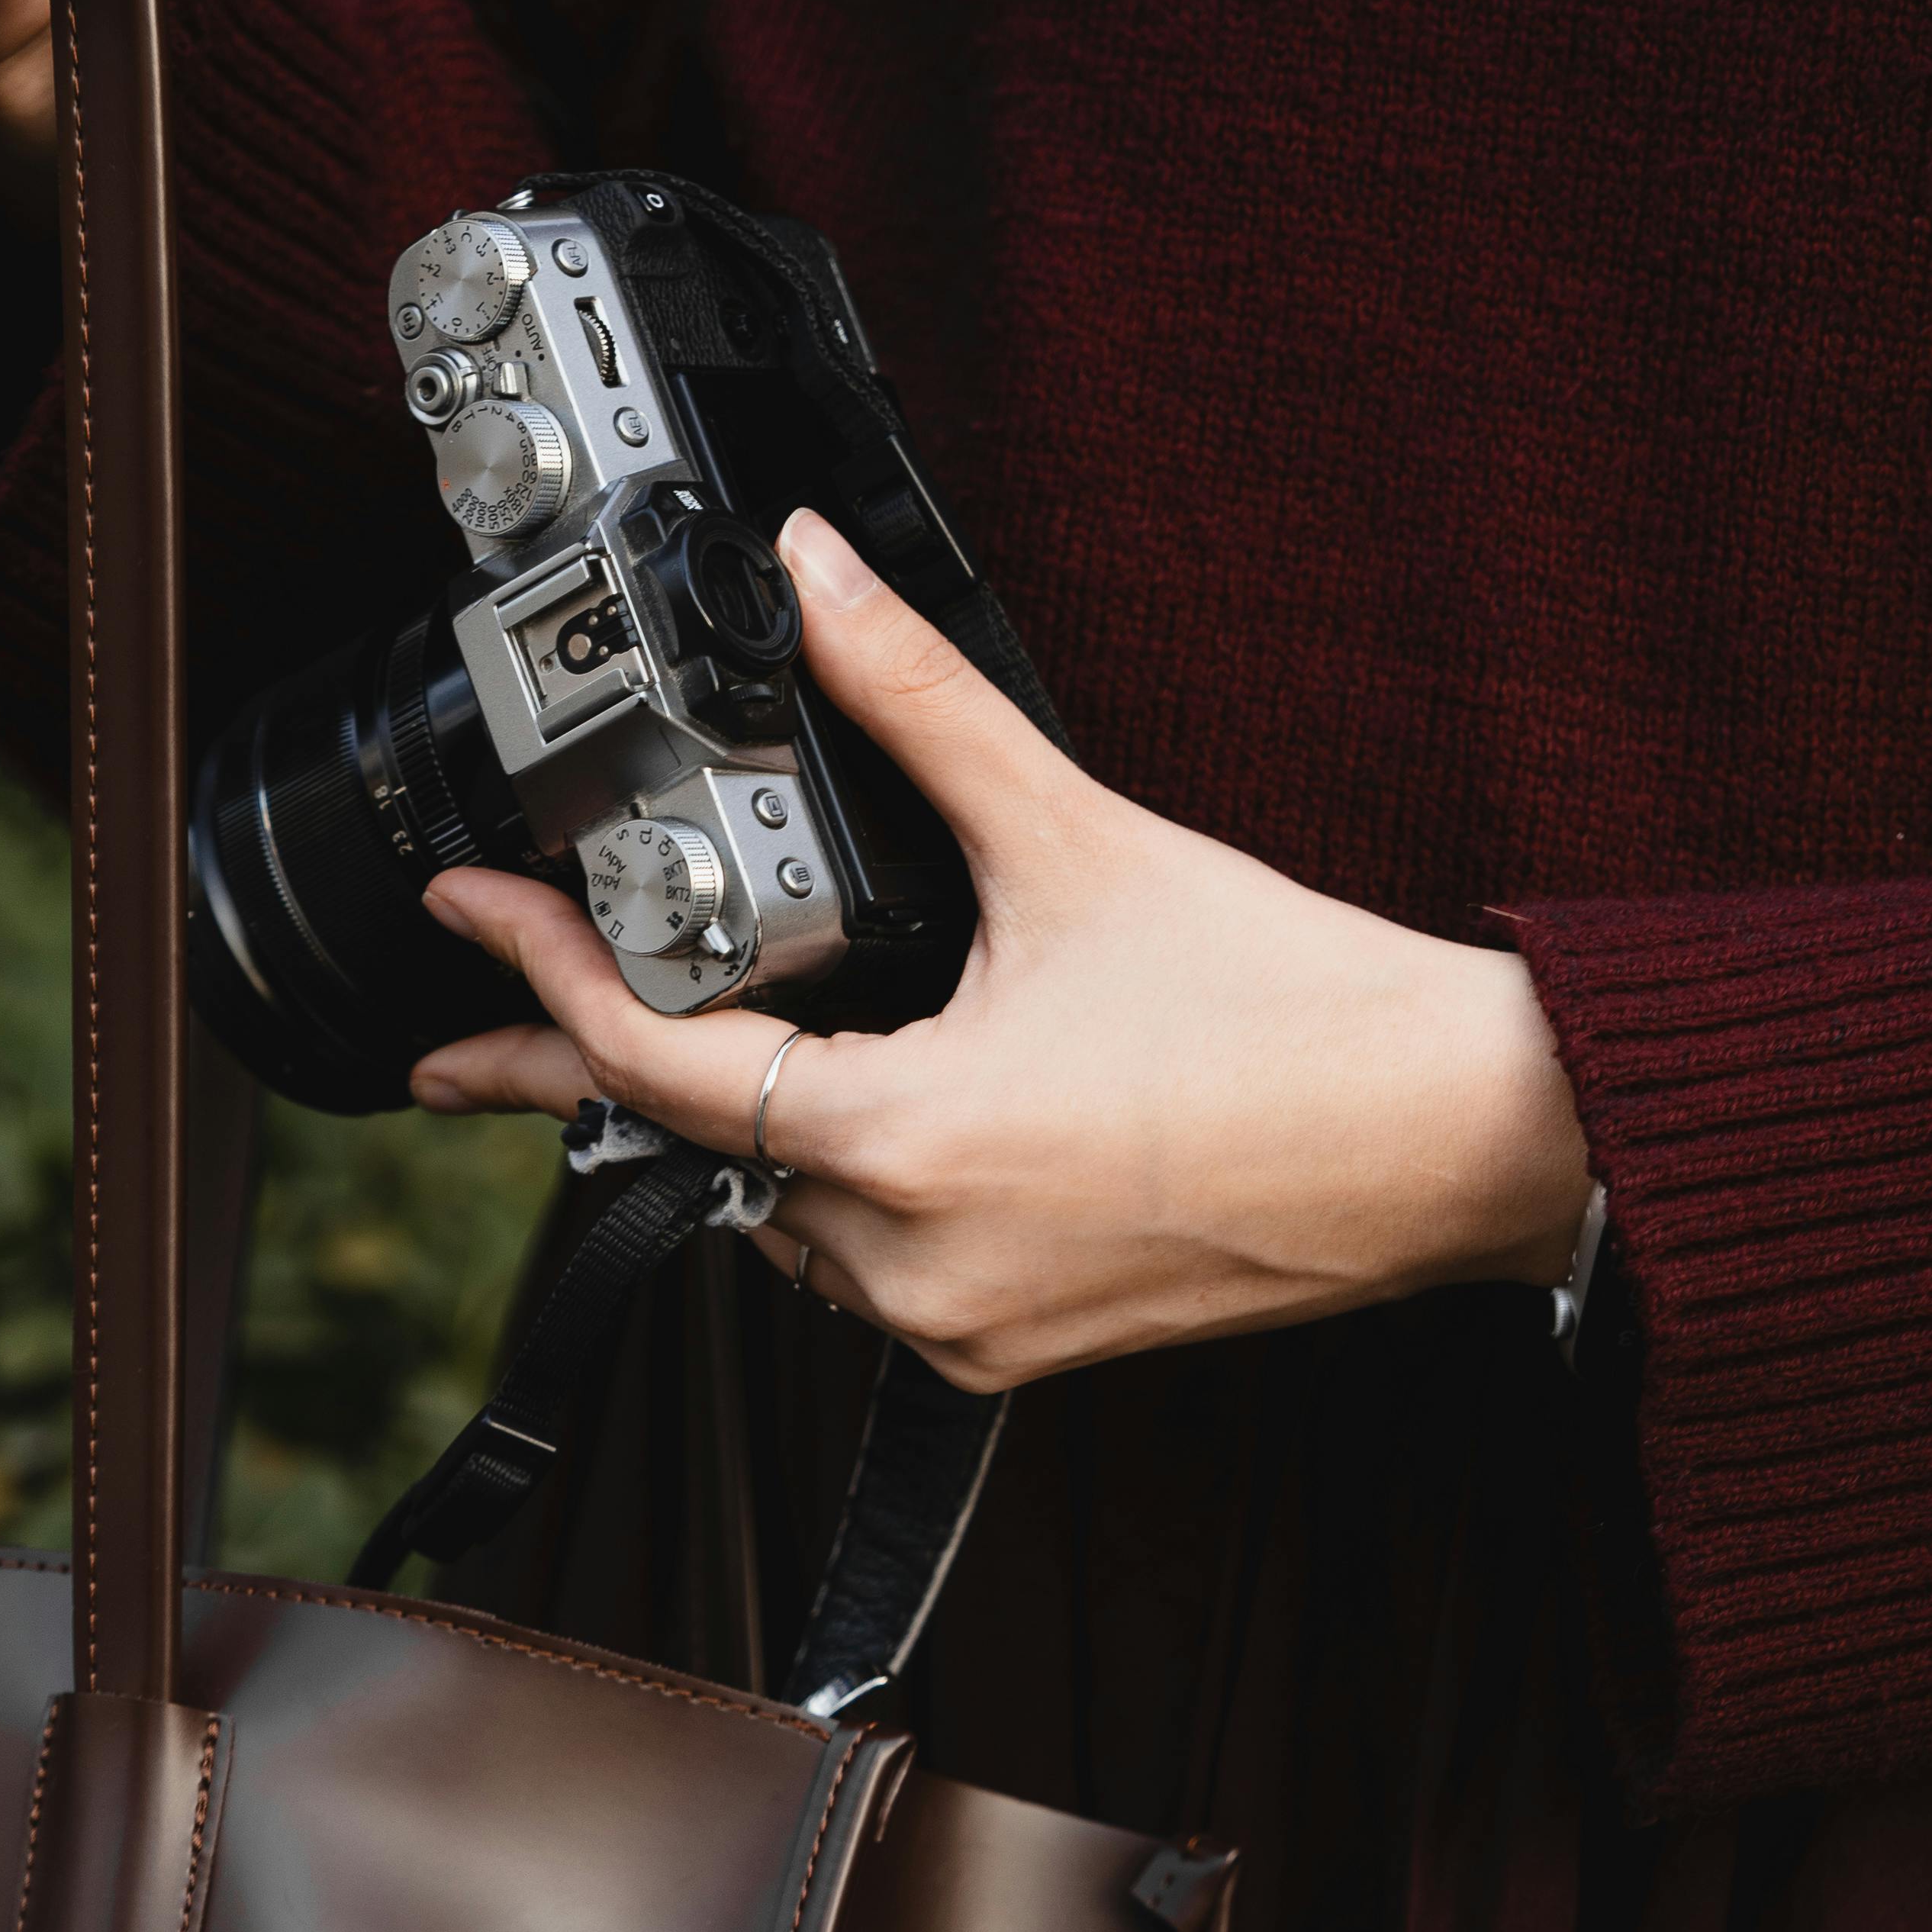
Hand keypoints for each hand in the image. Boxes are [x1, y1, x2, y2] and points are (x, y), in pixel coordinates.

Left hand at [410, 515, 1595, 1388]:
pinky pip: (870, 1275)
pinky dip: (840, 1192)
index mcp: (907, 1144)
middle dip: (603, 1080)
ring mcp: (964, 1328)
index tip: (474, 917)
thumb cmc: (1299, 1015)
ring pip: (781, 1227)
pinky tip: (856, 1118)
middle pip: (698, 1158)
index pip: (658, 1065)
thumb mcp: (1073, 836)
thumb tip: (815, 574)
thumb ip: (916, 699)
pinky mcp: (1014, 1357)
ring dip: (739, 1136)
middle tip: (471, 1045)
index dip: (544, 981)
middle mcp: (916, 1266)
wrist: (1460, 1139)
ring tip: (697, 1048)